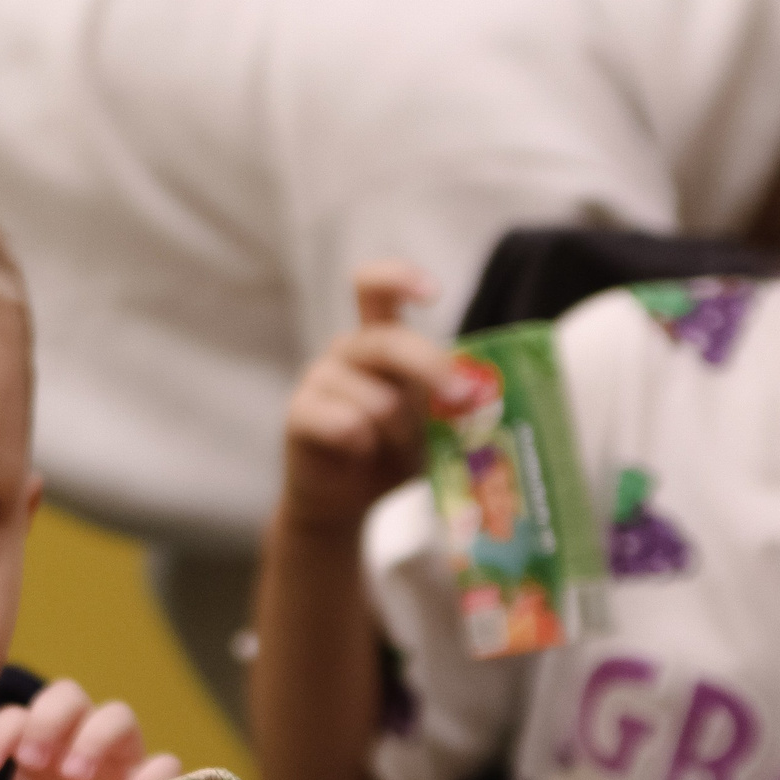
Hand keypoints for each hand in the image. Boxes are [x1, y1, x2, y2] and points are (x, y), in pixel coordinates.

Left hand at [0, 678, 180, 779]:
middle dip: (46, 721)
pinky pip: (167, 764)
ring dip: (93, 737)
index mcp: (41, 742)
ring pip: (117, 713)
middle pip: (67, 694)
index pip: (16, 715)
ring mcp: (125, 755)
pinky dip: (151, 777)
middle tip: (31, 761)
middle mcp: (81, 735)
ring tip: (73, 774)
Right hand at [279, 260, 449, 534]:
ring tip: (395, 448)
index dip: (400, 279)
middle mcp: (346, 352)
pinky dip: (363, 443)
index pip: (375, 288)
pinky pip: (344, 423)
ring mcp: (318, 380)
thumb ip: (447, 398)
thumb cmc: (393, 452)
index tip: (432, 294)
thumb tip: (481, 391)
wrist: (344, 499)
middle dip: (430, 369)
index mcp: (378, 340)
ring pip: (374, 398)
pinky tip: (359, 453)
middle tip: (461, 398)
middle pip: (387, 342)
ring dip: (398, 430)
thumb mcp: (430, 419)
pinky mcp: (298, 414)